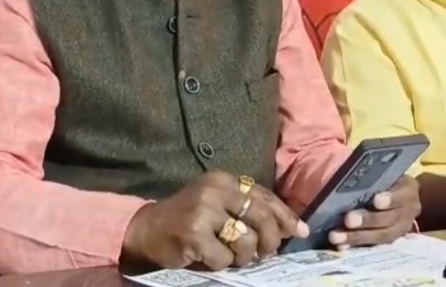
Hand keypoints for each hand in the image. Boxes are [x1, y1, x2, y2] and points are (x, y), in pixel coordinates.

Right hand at [121, 170, 306, 270]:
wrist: (146, 230)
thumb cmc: (186, 219)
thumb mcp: (217, 204)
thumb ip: (247, 210)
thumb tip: (291, 227)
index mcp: (223, 180)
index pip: (263, 196)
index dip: (285, 215)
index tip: (299, 231)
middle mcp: (214, 191)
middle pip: (260, 217)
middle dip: (270, 240)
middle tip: (267, 253)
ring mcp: (203, 211)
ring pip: (246, 241)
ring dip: (244, 256)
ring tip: (232, 257)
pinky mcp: (194, 234)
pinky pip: (224, 258)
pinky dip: (221, 264)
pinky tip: (209, 258)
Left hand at [328, 175, 420, 248]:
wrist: (395, 195)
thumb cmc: (383, 179)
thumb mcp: (382, 173)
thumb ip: (370, 177)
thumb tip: (342, 178)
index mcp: (408, 189)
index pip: (403, 194)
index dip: (391, 199)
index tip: (376, 200)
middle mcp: (408, 211)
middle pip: (390, 218)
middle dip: (368, 220)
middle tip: (348, 220)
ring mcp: (400, 229)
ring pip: (381, 235)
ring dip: (357, 237)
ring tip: (336, 236)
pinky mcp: (389, 240)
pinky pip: (374, 245)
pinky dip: (356, 245)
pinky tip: (341, 245)